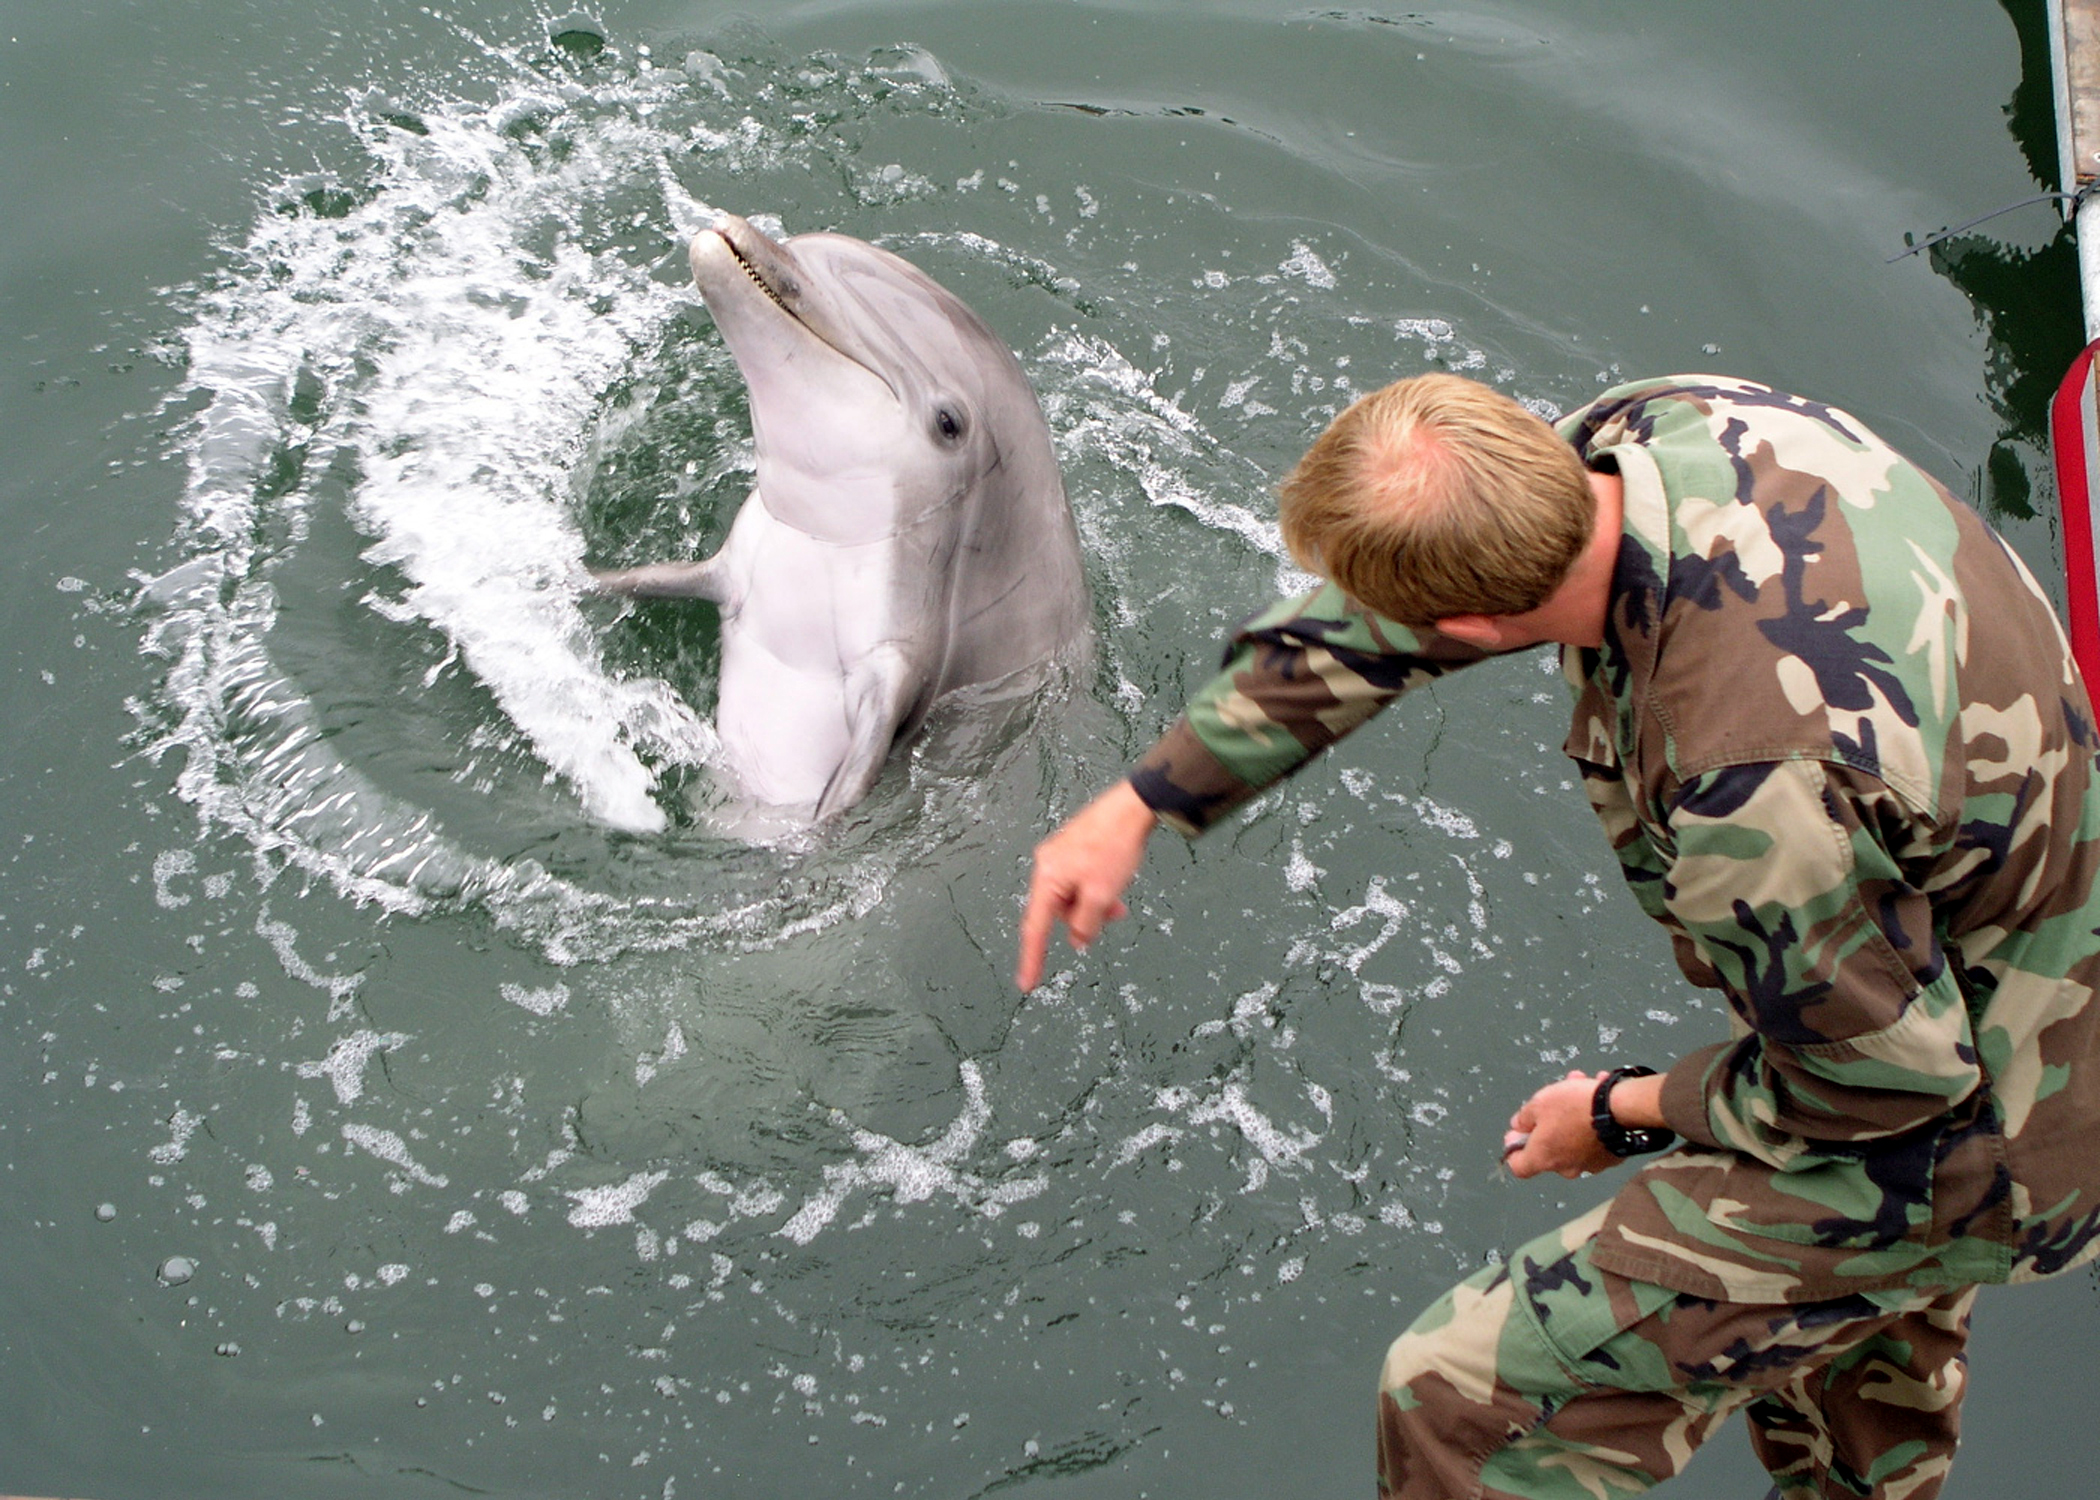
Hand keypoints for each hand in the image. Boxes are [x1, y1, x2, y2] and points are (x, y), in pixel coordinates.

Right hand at [1015, 781, 1158, 989]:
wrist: (1131, 807)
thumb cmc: (1115, 847)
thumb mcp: (1102, 895)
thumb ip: (1085, 924)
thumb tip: (1077, 939)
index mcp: (1047, 878)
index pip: (1035, 929)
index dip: (1032, 959)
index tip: (1027, 984)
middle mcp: (1047, 865)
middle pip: (1058, 911)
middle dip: (1084, 918)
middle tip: (1114, 914)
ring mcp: (1059, 855)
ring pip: (1072, 896)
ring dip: (1094, 904)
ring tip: (1119, 898)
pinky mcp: (1072, 848)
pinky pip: (1078, 881)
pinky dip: (1095, 889)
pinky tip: (1114, 882)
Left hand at [1502, 1070, 1620, 1179]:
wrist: (1620, 1110)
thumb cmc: (1574, 1107)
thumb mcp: (1539, 1103)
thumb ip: (1524, 1117)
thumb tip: (1519, 1126)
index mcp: (1544, 1158)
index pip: (1519, 1166)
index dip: (1514, 1149)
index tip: (1518, 1132)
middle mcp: (1566, 1168)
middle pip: (1548, 1147)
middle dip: (1550, 1120)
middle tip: (1554, 1097)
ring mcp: (1590, 1165)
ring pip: (1573, 1137)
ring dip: (1573, 1114)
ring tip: (1579, 1084)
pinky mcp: (1610, 1157)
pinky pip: (1594, 1137)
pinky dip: (1593, 1120)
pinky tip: (1598, 1095)